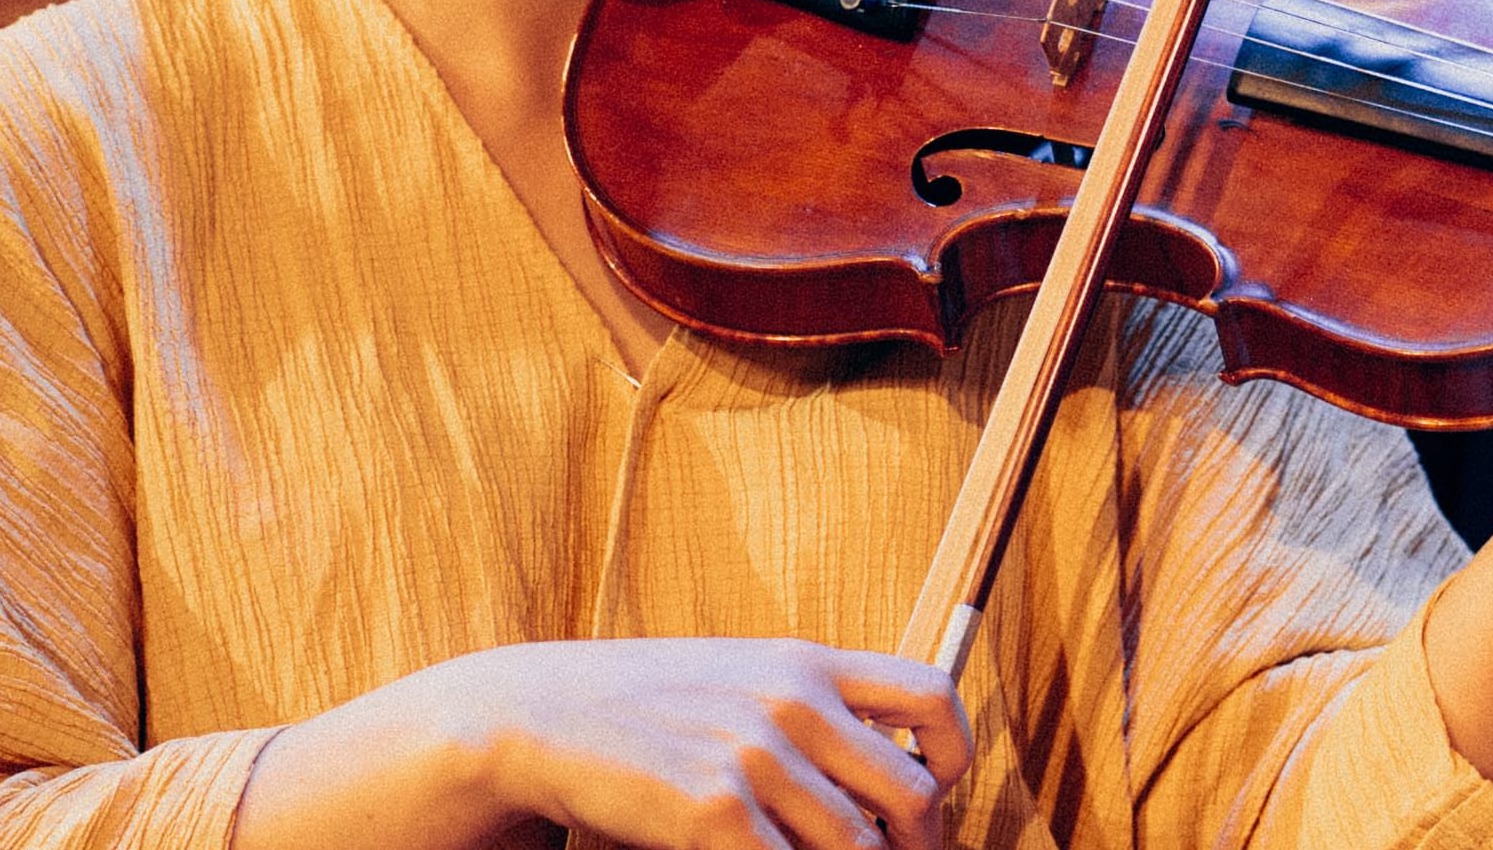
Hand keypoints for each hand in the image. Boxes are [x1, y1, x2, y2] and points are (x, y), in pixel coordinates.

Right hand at [239, 637, 970, 849]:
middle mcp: (794, 702)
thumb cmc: (647, 708)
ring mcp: (755, 757)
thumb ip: (809, 709)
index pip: (934, 696)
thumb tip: (888, 772)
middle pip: (913, 798)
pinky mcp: (712, 814)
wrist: (538, 716)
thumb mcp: (739, 682)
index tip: (938, 793)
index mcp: (808, 662)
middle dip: (913, 848)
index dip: (955, 757)